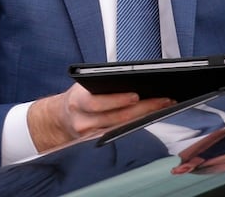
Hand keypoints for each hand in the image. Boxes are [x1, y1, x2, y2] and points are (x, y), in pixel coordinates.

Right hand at [28, 83, 173, 152]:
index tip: (136, 96)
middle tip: (163, 100)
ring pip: (123, 127)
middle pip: (117, 118)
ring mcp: (91, 137)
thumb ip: (102, 85)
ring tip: (164, 106)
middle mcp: (83, 122)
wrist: (61, 119)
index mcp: (77, 101)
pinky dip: (138, 125)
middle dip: (143, 108)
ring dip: (146, 117)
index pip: (97, 102)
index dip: (117, 100)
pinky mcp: (100, 144)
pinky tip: (152, 118)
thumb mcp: (83, 87)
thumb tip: (134, 80)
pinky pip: (122, 134)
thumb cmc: (78, 98)